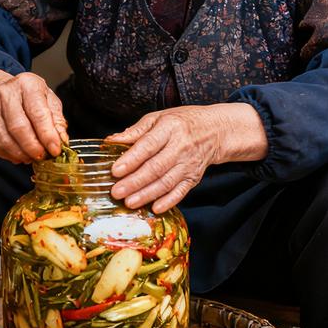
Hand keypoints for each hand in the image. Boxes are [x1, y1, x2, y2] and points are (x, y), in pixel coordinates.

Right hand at [0, 70, 68, 163]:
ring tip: (32, 157)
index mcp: (27, 85)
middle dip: (33, 147)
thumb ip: (56, 119)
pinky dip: (10, 155)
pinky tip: (20, 155)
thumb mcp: (47, 98)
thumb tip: (61, 139)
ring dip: (21, 154)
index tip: (55, 149)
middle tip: (43, 156)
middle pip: (18, 127)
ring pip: (5, 139)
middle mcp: (6, 95)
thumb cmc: (26, 95)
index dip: (47, 135)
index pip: (38, 113)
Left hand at [105, 103, 266, 212]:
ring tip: (129, 202)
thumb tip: (111, 141)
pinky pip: (181, 192)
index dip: (131, 159)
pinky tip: (154, 208)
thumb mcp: (158, 118)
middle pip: (156, 167)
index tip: (115, 170)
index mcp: (169, 128)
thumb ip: (135, 131)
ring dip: (147, 194)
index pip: (148, 145)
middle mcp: (181, 147)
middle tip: (116, 192)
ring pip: (166, 182)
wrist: (215, 131)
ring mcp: (189, 164)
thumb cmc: (181, 122)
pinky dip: (168, 202)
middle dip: (135, 182)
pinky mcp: (194, 177)